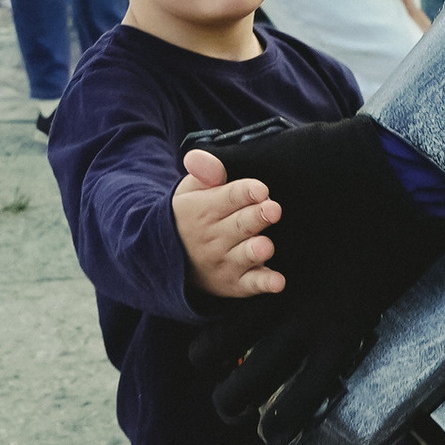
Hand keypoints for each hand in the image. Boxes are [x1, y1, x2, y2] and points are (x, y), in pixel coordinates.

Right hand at [175, 145, 284, 300]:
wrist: (166, 260)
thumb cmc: (190, 216)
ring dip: (256, 251)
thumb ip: (202, 171)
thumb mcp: (189, 190)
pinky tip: (278, 282)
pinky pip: (251, 285)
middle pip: (240, 225)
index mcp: (204, 210)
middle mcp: (214, 237)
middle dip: (257, 217)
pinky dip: (264, 284)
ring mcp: (224, 262)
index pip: (228, 198)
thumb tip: (201, 159)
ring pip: (244, 256)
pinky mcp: (235, 283)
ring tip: (266, 246)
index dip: (245, 193)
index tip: (260, 190)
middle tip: (273, 210)